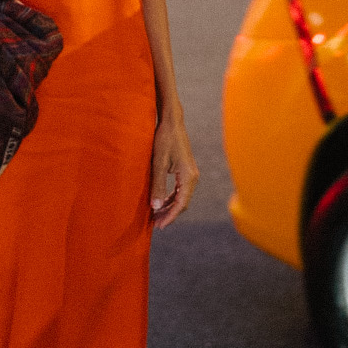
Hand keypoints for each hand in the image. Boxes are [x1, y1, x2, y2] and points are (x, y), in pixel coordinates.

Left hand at [150, 108, 197, 228]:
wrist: (172, 122)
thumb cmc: (164, 140)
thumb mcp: (158, 163)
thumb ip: (158, 185)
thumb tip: (156, 207)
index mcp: (188, 176)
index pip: (181, 204)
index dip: (170, 216)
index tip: (159, 225)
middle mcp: (193, 177)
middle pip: (183, 203)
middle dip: (169, 214)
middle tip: (155, 223)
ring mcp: (191, 174)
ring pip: (182, 197)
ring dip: (170, 207)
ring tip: (156, 215)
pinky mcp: (186, 171)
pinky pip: (181, 190)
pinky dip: (172, 198)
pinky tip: (162, 202)